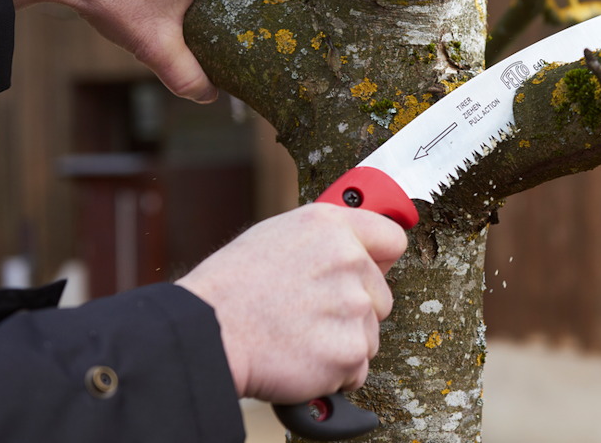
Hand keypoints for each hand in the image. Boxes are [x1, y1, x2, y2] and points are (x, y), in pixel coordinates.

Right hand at [175, 204, 407, 402]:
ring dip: (342, 342)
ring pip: (369, 335)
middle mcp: (350, 261)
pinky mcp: (350, 352)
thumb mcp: (276, 235)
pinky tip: (302, 356)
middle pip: (381, 297)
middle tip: (311, 313)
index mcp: (332, 227)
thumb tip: (357, 252)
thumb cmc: (232, 287)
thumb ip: (325, 239)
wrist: (208, 333)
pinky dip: (334, 373)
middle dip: (354, 310)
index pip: (392, 239)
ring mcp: (353, 308)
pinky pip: (357, 369)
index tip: (375, 268)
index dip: (381, 259)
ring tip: (300, 335)